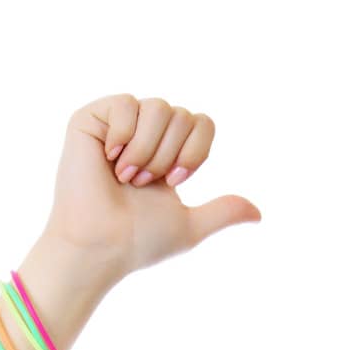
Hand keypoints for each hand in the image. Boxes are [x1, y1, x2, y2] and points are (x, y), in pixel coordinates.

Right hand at [41, 94, 262, 283]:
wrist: (102, 245)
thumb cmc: (140, 240)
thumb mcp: (191, 225)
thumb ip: (223, 212)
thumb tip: (259, 214)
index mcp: (167, 151)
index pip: (202, 123)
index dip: (196, 153)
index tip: (175, 181)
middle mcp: (144, 132)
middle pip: (182, 115)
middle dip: (169, 156)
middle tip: (142, 184)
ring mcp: (117, 123)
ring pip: (159, 108)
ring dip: (148, 151)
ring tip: (126, 176)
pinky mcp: (90, 118)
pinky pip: (127, 104)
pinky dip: (125, 136)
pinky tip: (109, 158)